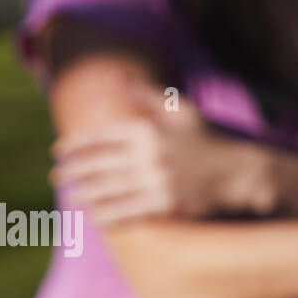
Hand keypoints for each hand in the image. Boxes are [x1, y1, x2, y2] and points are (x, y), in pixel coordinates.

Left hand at [50, 84, 278, 225]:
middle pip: (100, 164)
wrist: (240, 173)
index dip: (76, 144)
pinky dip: (110, 215)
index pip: (101, 136)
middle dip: (74, 171)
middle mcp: (149, 155)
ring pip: (110, 190)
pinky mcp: (168, 205)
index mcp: (148, 129)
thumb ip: (148, 96)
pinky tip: (98, 218)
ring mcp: (158, 181)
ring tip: (73, 197)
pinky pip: (130, 212)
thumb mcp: (181, 111)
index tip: (60, 150)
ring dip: (87, 194)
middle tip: (57, 176)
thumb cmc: (209, 141)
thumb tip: (119, 79)